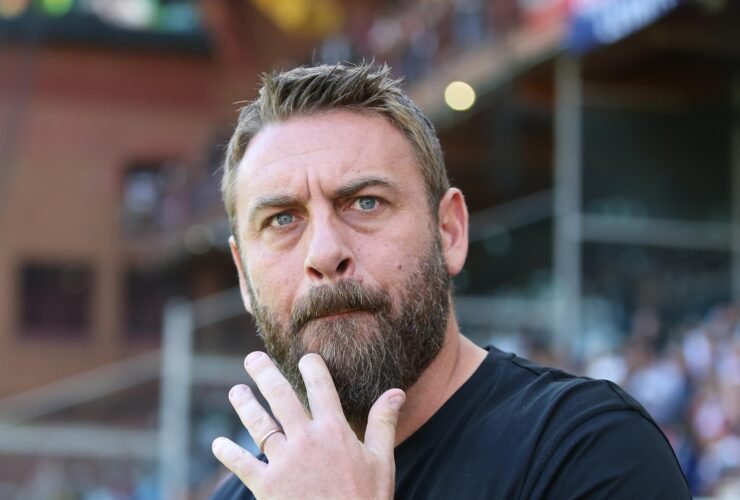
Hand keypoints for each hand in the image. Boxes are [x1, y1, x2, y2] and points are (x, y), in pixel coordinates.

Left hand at [212, 351, 405, 499]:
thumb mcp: (381, 461)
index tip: (306, 357)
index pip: (321, 388)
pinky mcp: (267, 487)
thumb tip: (396, 391)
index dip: (312, 368)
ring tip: (236, 391)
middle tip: (253, 358)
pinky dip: (228, 453)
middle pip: (282, 397)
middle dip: (265, 374)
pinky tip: (218, 444)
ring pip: (259, 425)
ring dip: (245, 405)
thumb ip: (383, 423)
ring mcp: (284, 462)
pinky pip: (242, 465)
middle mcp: (306, 440)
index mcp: (334, 431)